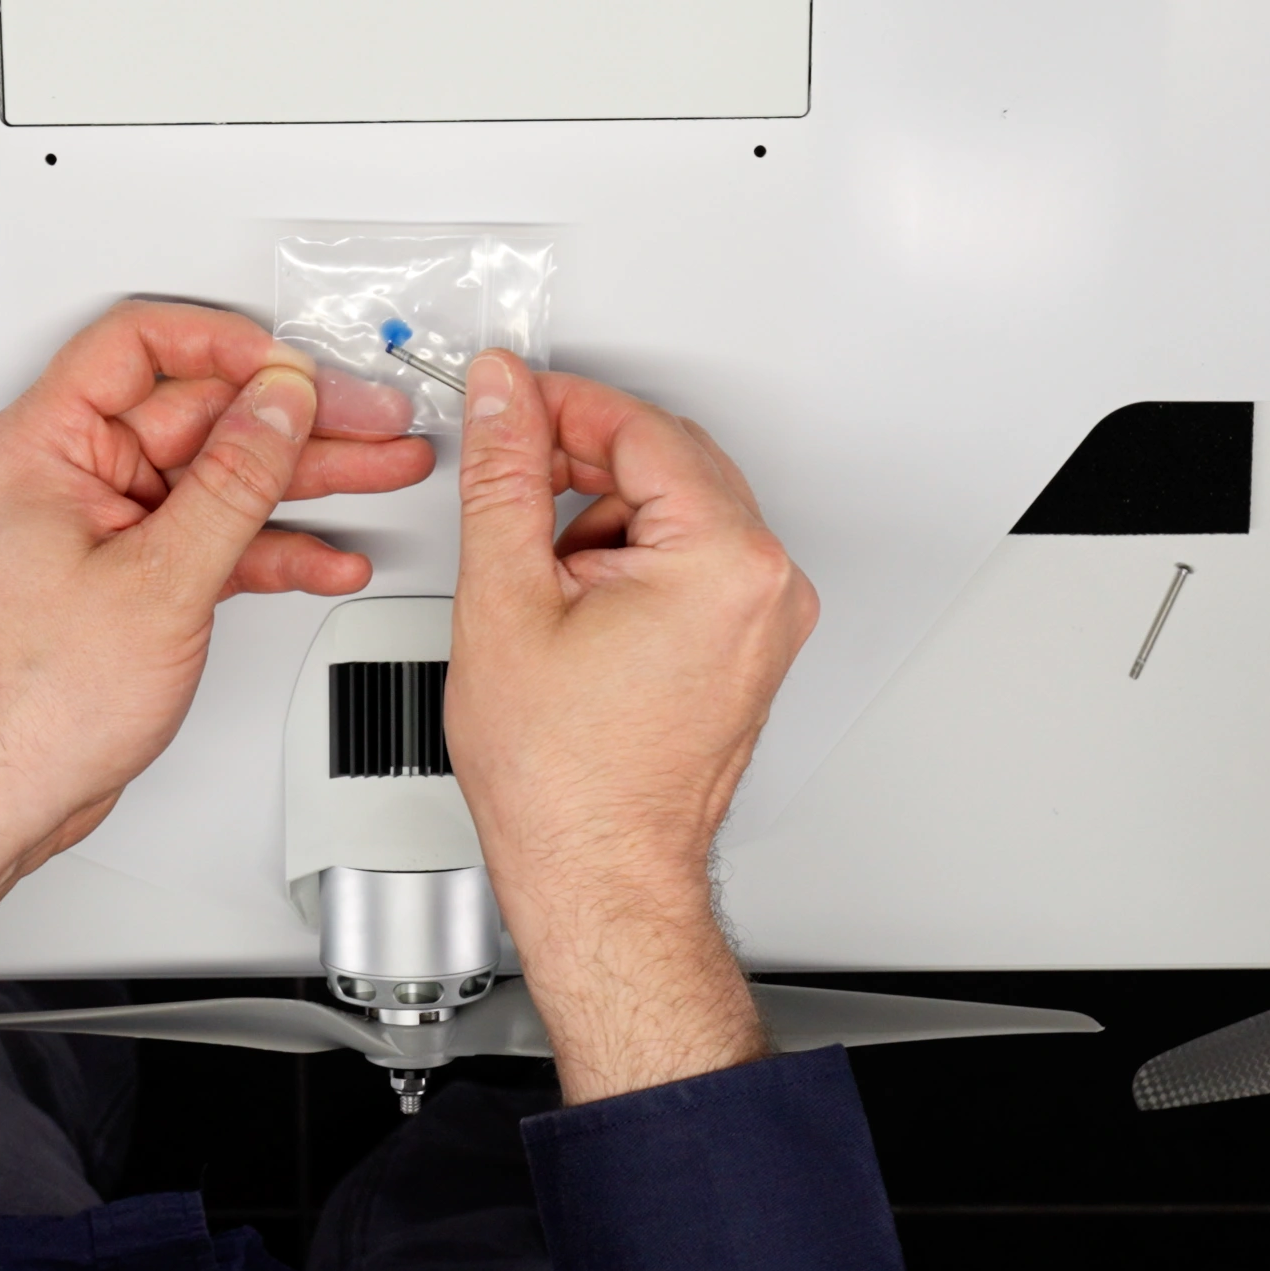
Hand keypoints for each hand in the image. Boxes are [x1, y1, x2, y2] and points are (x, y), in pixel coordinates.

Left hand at [0, 301, 434, 1008]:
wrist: (10, 790)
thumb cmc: (36, 699)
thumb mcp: (159, 578)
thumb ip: (232, 482)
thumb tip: (280, 404)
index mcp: (47, 446)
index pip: (140, 345)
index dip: (227, 344)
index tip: (296, 367)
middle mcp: (75, 473)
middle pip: (203, 411)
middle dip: (298, 419)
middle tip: (375, 421)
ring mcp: (110, 522)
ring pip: (225, 474)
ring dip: (308, 477)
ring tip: (384, 468)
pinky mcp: (139, 570)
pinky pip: (222, 535)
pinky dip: (278, 547)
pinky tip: (331, 557)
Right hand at [446, 351, 817, 1101]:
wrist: (597, 873)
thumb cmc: (563, 779)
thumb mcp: (505, 599)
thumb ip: (503, 476)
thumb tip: (504, 397)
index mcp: (724, 562)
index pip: (642, 429)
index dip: (561, 405)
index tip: (508, 398)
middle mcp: (766, 585)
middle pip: (669, 460)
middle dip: (580, 459)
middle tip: (507, 473)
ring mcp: (765, 619)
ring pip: (677, 509)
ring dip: (603, 515)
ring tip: (539, 583)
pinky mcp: (749, 646)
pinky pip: (692, 561)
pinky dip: (630, 560)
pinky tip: (575, 608)